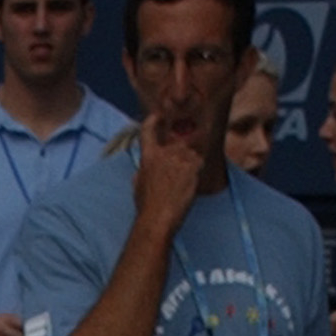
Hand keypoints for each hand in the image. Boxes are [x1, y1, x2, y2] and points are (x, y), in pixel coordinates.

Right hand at [131, 109, 207, 236]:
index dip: (153, 121)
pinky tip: (190, 184)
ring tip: (182, 184)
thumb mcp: (137, 188)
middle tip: (179, 175)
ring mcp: (179, 158)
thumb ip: (141, 174)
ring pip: (190, 154)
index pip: (148, 131)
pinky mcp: (191, 166)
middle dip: (181, 157)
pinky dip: (196, 172)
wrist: (157, 218)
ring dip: (189, 165)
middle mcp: (164, 153)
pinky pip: (199, 162)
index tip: (158, 116)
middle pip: (178, 145)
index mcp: (148, 157)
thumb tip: (140, 173)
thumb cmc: (146, 208)